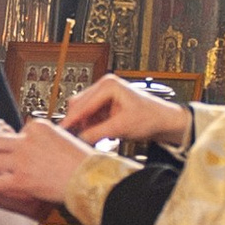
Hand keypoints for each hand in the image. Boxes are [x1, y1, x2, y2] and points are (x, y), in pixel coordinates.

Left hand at [0, 117, 109, 213]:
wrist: (91, 179)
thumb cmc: (84, 163)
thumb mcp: (63, 139)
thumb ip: (44, 140)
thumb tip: (32, 149)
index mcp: (39, 127)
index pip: (16, 132)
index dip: (11, 144)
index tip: (9, 152)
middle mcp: (27, 140)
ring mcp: (22, 160)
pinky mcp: (21, 180)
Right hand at [58, 75, 192, 148]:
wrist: (163, 120)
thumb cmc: (150, 117)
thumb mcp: (122, 127)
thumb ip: (97, 133)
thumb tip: (79, 139)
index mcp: (109, 85)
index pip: (82, 104)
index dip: (71, 120)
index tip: (61, 132)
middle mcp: (104, 86)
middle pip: (78, 105)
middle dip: (76, 122)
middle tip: (70, 138)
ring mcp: (104, 94)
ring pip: (82, 110)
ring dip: (83, 125)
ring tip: (86, 138)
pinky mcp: (105, 104)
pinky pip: (89, 115)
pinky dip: (90, 125)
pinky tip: (95, 135)